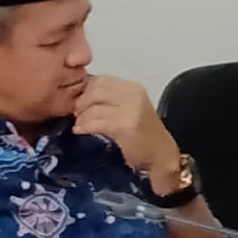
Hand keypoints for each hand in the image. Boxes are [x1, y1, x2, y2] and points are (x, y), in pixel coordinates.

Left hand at [72, 76, 181, 190]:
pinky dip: (84, 126)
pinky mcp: (125, 125)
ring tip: (79, 125)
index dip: (85, 91)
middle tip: (76, 115)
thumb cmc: (143, 136)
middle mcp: (133, 94)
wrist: (162, 156)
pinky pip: (96, 121)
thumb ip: (111, 100)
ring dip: (81, 116)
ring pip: (93, 106)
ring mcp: (131, 109)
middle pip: (94, 90)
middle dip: (81, 102)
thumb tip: (80, 96)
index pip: (100, 80)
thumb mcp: (129, 110)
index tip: (79, 104)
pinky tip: (81, 131)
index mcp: (134, 88)